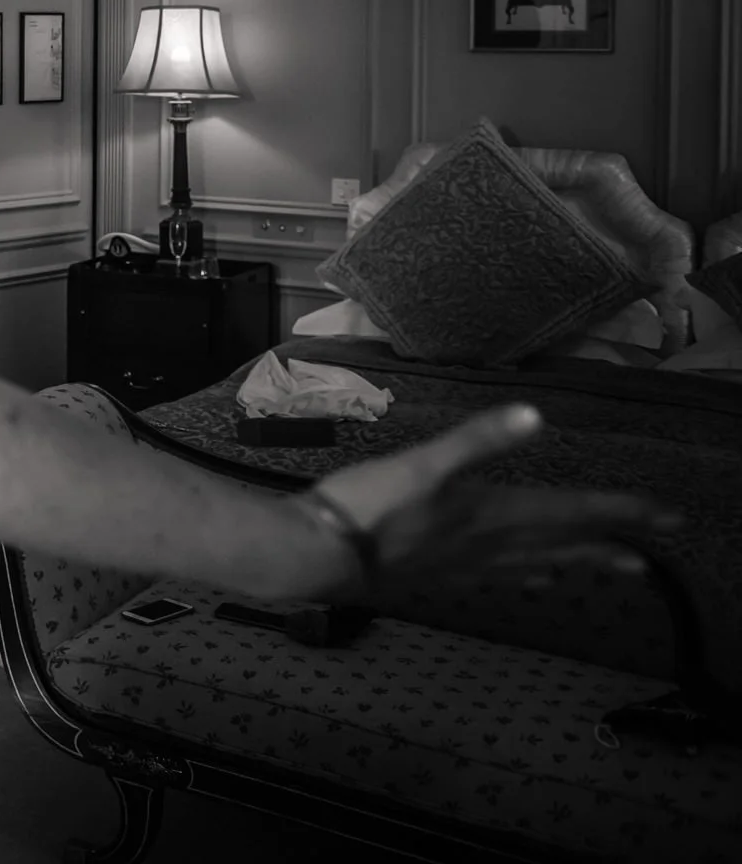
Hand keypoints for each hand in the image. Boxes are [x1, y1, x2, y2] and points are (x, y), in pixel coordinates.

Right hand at [292, 404, 674, 600]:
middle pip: (566, 543)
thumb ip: (478, 439)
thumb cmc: (369, 506)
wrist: (322, 554)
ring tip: (616, 567)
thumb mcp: (423, 464)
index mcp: (494, 512)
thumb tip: (534, 414)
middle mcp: (492, 544)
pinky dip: (531, 572)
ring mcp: (469, 563)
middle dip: (613, 542)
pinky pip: (506, 575)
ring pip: (541, 562)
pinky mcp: (445, 573)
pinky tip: (535, 577)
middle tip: (657, 547)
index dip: (621, 512)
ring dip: (582, 561)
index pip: (572, 512)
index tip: (668, 517)